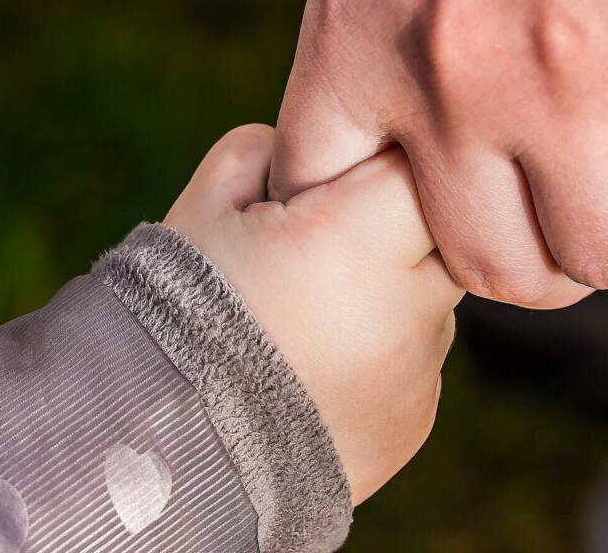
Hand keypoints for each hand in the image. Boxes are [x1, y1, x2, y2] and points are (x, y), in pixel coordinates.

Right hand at [164, 125, 462, 504]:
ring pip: (430, 298)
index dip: (377, 164)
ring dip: (388, 292)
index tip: (338, 183)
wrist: (166, 455)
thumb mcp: (203, 209)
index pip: (417, 168)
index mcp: (353, 242)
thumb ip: (265, 154)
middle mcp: (405, 308)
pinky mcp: (415, 419)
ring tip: (306, 318)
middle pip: (441, 233)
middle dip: (392, 226)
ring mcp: (417, 371)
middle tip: (323, 246)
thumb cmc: (176, 315)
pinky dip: (380, 352)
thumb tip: (311, 152)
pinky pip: (416, 358)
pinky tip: (314, 368)